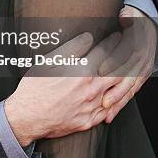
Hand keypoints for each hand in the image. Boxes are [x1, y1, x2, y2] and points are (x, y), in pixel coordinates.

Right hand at [4, 32, 121, 144]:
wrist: (27, 118)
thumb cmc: (34, 89)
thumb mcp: (48, 62)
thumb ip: (71, 49)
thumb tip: (87, 38)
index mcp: (82, 73)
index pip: (105, 53)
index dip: (114, 42)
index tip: (119, 36)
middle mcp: (92, 90)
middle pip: (118, 71)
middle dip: (126, 58)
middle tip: (130, 49)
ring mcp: (92, 107)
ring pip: (118, 91)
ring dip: (125, 78)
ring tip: (128, 69)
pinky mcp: (89, 121)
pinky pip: (110, 110)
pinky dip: (117, 100)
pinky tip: (117, 94)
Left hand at [99, 5, 156, 122]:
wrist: (147, 26)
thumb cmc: (133, 21)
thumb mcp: (132, 16)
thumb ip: (128, 17)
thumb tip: (125, 16)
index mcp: (137, 46)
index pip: (125, 58)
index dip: (113, 65)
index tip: (100, 72)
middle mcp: (141, 61)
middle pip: (127, 79)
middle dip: (115, 92)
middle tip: (101, 102)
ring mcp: (141, 71)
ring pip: (129, 90)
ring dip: (118, 102)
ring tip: (105, 114)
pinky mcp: (139, 77)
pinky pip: (131, 93)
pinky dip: (121, 104)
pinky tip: (110, 115)